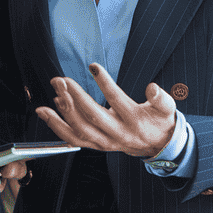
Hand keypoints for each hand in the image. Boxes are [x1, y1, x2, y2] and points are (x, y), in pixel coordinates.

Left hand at [35, 64, 175, 156]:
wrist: (157, 146)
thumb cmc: (159, 122)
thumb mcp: (167, 108)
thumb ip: (161, 98)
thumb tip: (152, 87)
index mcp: (134, 121)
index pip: (117, 101)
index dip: (105, 83)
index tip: (94, 67)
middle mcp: (118, 134)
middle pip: (93, 116)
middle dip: (74, 97)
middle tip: (61, 80)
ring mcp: (105, 142)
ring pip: (79, 131)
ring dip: (62, 112)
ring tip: (52, 92)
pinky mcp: (96, 145)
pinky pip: (73, 139)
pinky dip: (57, 126)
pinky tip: (45, 112)